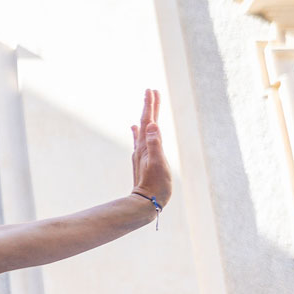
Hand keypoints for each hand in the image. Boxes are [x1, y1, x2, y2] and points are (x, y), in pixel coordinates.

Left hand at [131, 89, 171, 206]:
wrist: (145, 203)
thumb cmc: (156, 185)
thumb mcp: (158, 163)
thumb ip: (155, 143)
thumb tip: (152, 124)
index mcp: (146, 146)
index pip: (148, 121)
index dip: (150, 105)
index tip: (151, 90)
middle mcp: (142, 148)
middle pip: (146, 122)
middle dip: (149, 106)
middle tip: (151, 91)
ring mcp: (141, 154)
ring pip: (144, 129)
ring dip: (147, 116)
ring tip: (148, 105)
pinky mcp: (143, 160)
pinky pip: (141, 140)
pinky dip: (139, 131)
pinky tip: (136, 128)